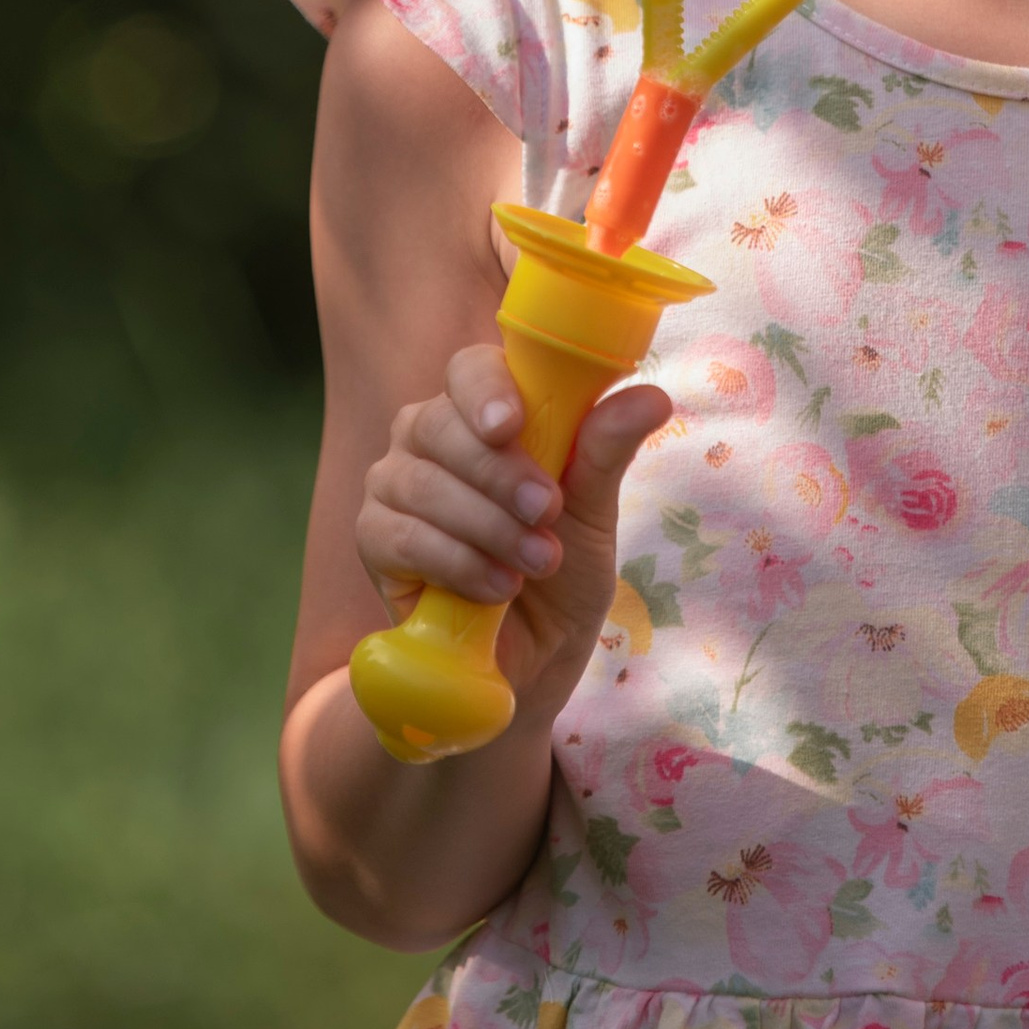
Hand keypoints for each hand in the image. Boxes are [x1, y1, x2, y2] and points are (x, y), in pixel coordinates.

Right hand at [357, 343, 670, 720]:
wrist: (533, 659)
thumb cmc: (561, 570)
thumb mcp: (594, 512)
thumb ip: (607, 451)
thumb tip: (653, 397)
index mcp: (483, 410)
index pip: (470, 369)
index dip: (486, 390)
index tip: (512, 426)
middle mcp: (428, 436)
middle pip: (440, 425)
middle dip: (499, 474)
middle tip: (546, 512)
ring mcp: (394, 485)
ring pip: (423, 484)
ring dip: (489, 527)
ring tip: (538, 562)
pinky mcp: (375, 540)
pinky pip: (402, 537)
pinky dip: (458, 564)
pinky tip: (498, 588)